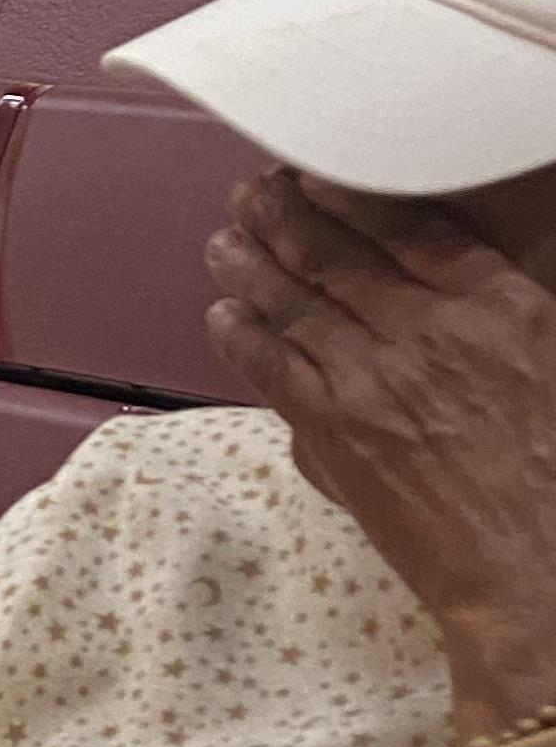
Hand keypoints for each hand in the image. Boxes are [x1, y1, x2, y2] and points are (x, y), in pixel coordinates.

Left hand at [208, 170, 555, 736]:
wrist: (538, 574)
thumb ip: (507, 320)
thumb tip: (467, 290)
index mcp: (500, 306)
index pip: (409, 225)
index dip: (351, 194)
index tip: (317, 172)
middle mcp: (429, 329)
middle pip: (337, 254)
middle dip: (283, 216)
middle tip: (249, 193)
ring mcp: (373, 380)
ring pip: (294, 304)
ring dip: (250, 266)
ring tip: (224, 242)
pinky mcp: (335, 433)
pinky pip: (273, 368)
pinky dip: (243, 335)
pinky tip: (224, 314)